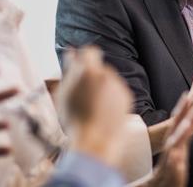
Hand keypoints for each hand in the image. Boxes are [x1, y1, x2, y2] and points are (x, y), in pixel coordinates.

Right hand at [59, 47, 132, 167]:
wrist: (95, 140)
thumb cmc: (75, 119)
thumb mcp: (64, 93)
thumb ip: (69, 71)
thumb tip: (71, 53)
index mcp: (89, 71)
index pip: (90, 51)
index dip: (85, 57)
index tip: (80, 64)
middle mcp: (106, 75)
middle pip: (100, 67)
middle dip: (92, 75)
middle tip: (83, 92)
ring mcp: (118, 85)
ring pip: (109, 80)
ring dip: (101, 87)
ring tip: (92, 106)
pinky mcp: (127, 96)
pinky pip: (117, 91)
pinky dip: (111, 97)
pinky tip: (102, 111)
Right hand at [144, 95, 192, 186]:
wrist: (161, 185)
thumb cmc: (171, 168)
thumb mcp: (178, 150)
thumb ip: (182, 137)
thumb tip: (186, 123)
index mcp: (175, 140)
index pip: (178, 122)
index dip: (183, 109)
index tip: (188, 95)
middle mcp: (171, 146)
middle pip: (177, 126)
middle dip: (182, 113)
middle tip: (188, 98)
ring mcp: (171, 158)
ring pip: (176, 143)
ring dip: (181, 132)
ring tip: (188, 123)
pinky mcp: (171, 171)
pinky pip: (172, 165)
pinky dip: (173, 160)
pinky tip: (175, 154)